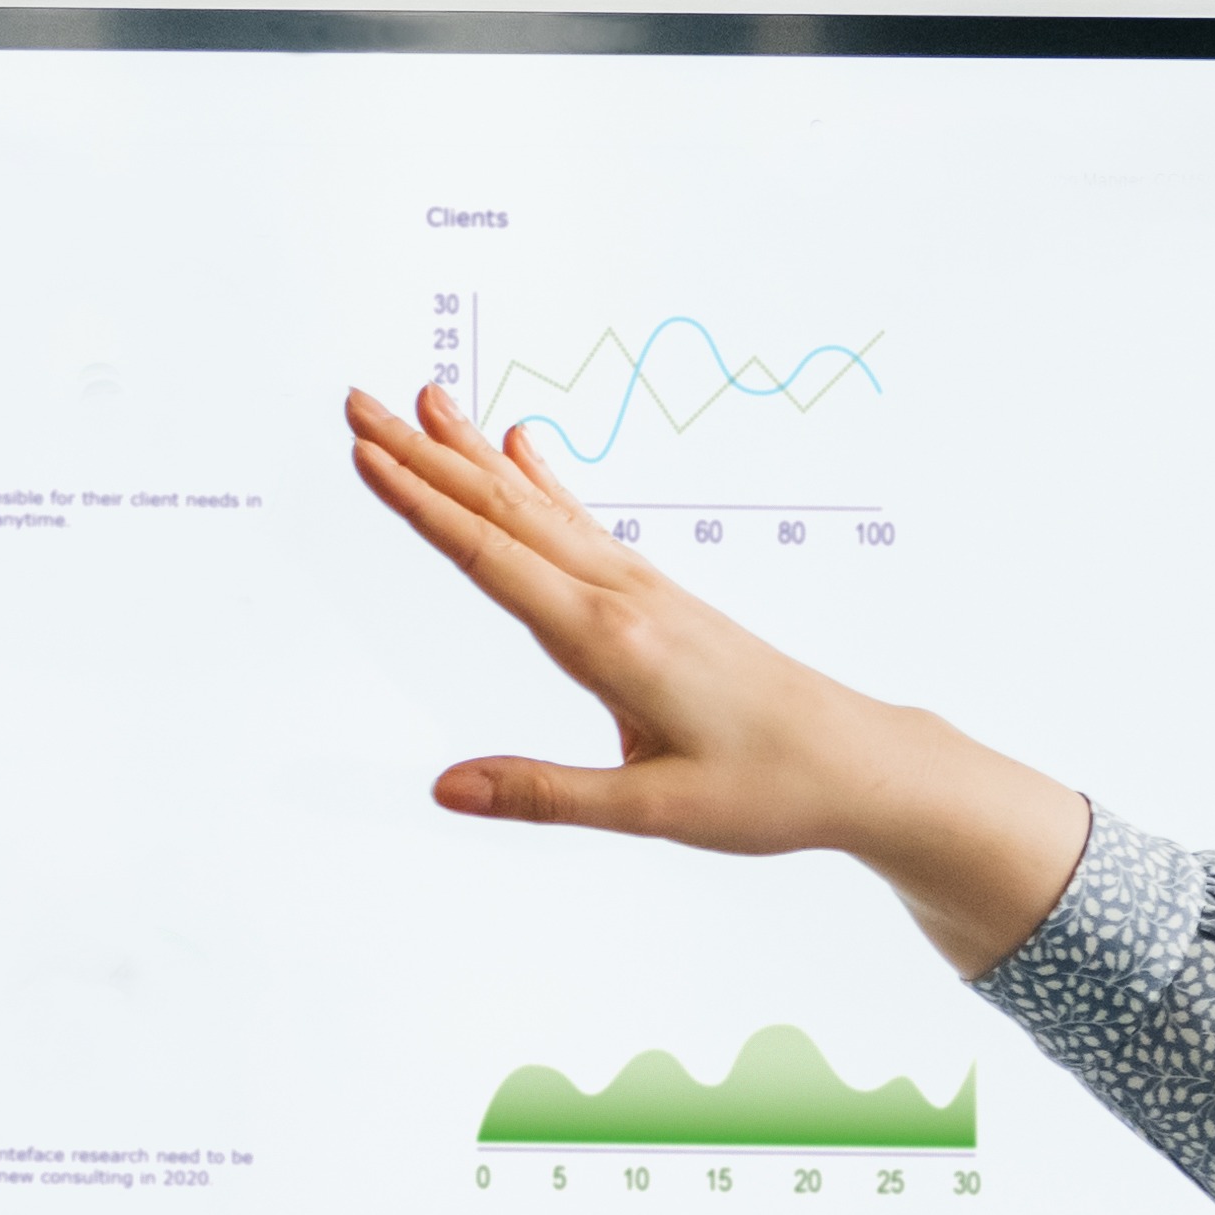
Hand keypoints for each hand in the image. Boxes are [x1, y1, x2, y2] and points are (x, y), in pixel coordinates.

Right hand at [339, 383, 1096, 972]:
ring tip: (426, 403)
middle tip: (360, 404)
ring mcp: (642, 588)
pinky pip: (580, 524)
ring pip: (537, 507)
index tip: (366, 455)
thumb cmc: (764, 790)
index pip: (493, 559)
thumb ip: (543, 794)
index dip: (424, 507)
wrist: (854, 762)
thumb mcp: (649, 811)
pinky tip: (524, 450)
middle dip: (425, 458)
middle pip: (503, 512)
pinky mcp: (658, 597)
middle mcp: (622, 596)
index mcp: (610, 640)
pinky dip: (542, 483)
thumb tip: (445, 788)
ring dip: (473, 456)